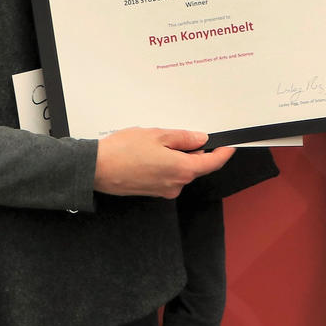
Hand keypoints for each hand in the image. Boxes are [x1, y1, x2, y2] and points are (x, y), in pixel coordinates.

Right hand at [94, 128, 234, 198]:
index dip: (223, 154)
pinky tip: (150, 153)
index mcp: (181, 170)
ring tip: (156, 142)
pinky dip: (166, 163)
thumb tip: (200, 140)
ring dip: (177, 156)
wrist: (96, 169)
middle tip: (178, 134)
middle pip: (195, 166)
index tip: (229, 146)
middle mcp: (176, 184)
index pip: (212, 164)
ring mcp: (164, 190)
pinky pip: (169, 175)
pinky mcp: (153, 191)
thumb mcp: (157, 135)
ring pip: (181, 170)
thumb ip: (183, 138)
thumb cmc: (123, 151)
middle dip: (193, 150)